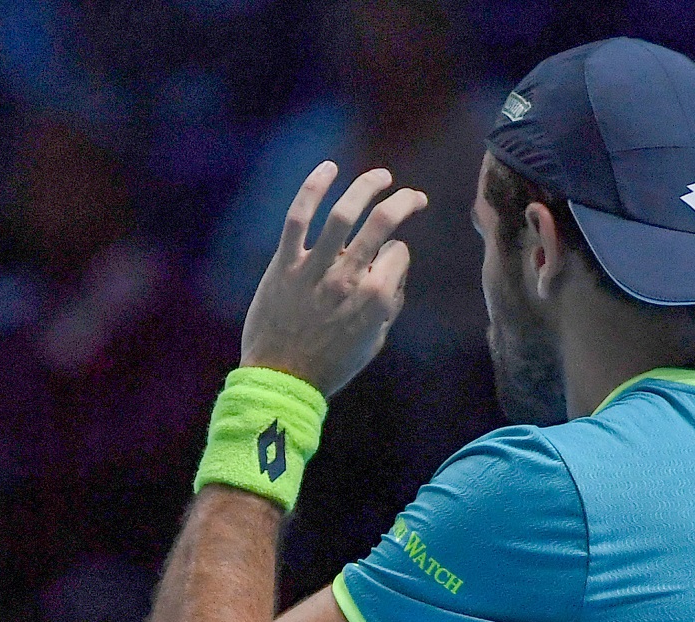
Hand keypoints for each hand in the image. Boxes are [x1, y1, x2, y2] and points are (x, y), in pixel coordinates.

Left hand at [240, 162, 427, 395]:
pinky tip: (329, 169)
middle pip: (383, 223)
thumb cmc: (332, 364)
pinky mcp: (285, 263)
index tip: (392, 258)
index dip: (400, 252)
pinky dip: (313, 188)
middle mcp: (349, 277)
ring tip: (381, 176)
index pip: (399, 254)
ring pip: (344, 213)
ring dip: (367, 186)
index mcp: (377, 298)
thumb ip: (389, 302)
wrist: (282, 380)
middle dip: (404, 202)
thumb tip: (395, 267)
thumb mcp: (375, 340)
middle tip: (412, 195)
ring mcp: (315, 267)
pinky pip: (299, 218)